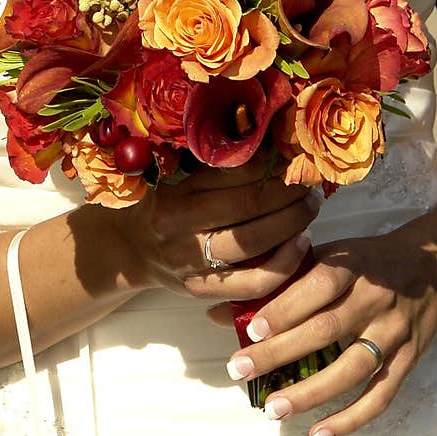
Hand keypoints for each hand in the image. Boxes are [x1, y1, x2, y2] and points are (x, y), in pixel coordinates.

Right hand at [111, 157, 321, 304]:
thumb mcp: (176, 177)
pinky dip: (284, 265)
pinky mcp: (203, 291)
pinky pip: (253, 283)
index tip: (291, 157)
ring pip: (254, 244)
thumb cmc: (159, 204)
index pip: (232, 175)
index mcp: (174, 194)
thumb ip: (214, 166)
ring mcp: (191, 264)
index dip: (269, 165)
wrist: (128, 248)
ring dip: (292, 223)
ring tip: (308, 208)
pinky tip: (300, 245)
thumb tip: (265, 143)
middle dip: (287, 193)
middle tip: (308, 183)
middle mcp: (180, 229)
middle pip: (248, 207)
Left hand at [213, 227, 436, 435]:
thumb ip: (282, 279)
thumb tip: (223, 309)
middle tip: (241, 369)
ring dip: (311, 392)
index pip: (318, 286)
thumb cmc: (367, 260)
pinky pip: (380, 396)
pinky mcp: (409, 359)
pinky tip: (319, 434)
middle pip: (326, 329)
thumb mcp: (330, 254)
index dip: (285, 308)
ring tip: (273, 407)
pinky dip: (350, 419)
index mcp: (353, 265)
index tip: (250, 329)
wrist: (433, 267)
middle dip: (280, 352)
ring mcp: (394, 331)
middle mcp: (376, 297)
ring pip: (352, 368)